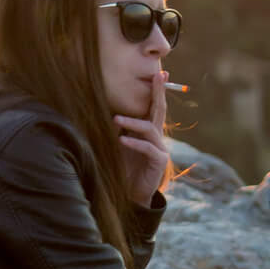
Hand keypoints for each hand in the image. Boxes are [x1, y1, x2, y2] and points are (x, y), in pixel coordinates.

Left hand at [115, 69, 170, 207]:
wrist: (131, 194)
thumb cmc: (123, 169)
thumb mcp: (117, 145)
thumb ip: (117, 129)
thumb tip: (109, 112)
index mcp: (148, 131)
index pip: (153, 106)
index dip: (156, 90)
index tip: (160, 73)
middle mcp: (156, 137)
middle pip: (159, 110)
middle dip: (158, 92)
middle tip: (157, 76)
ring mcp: (160, 149)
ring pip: (150, 128)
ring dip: (132, 122)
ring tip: (116, 118)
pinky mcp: (159, 162)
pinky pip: (148, 148)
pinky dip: (134, 143)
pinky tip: (122, 140)